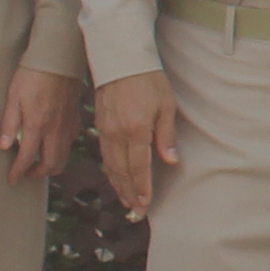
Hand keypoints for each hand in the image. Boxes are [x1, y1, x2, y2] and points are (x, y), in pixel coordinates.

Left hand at [0, 68, 78, 183]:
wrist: (58, 58)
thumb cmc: (33, 74)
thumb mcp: (13, 96)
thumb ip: (9, 123)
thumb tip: (4, 146)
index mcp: (37, 125)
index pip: (28, 158)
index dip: (18, 172)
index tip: (12, 180)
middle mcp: (55, 129)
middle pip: (50, 164)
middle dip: (37, 174)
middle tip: (25, 174)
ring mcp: (67, 125)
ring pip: (63, 157)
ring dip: (50, 165)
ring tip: (38, 163)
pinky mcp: (75, 118)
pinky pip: (70, 143)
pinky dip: (61, 151)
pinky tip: (51, 144)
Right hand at [95, 70, 177, 216]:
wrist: (120, 59)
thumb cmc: (148, 79)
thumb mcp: (166, 105)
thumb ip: (166, 135)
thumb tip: (170, 161)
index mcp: (136, 130)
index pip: (139, 167)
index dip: (143, 188)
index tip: (146, 204)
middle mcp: (117, 134)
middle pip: (122, 171)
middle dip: (130, 193)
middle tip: (137, 211)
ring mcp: (105, 130)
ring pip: (111, 166)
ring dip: (119, 185)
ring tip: (127, 201)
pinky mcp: (99, 125)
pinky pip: (105, 155)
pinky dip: (110, 171)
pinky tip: (116, 178)